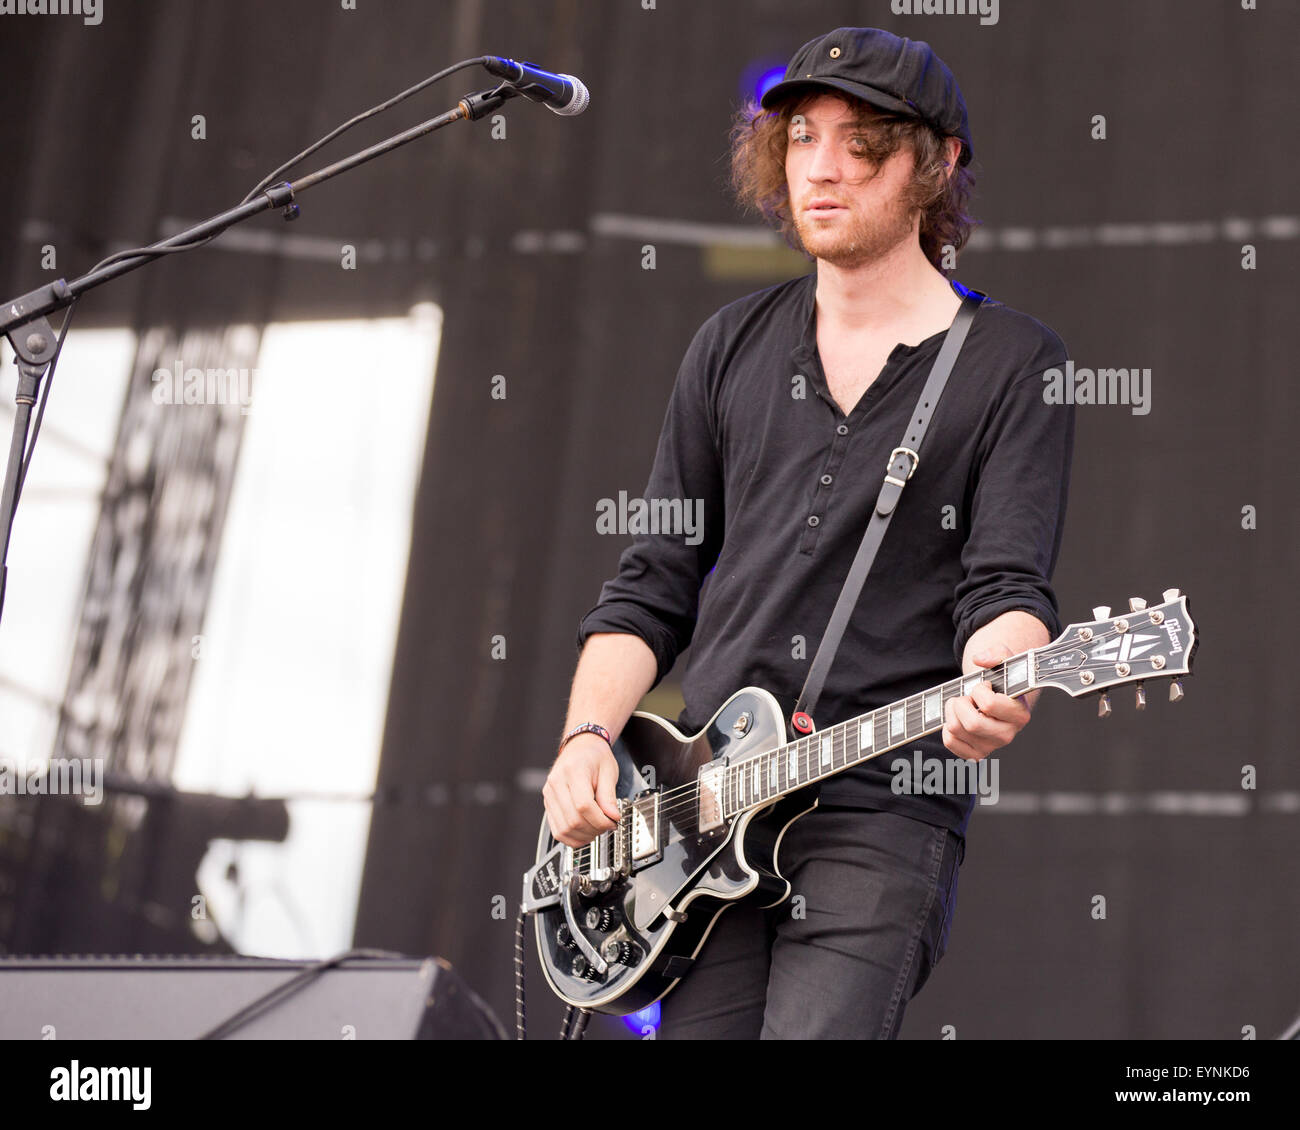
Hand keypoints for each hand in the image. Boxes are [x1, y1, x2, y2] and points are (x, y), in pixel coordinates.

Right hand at [543, 733, 620, 847]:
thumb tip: (612, 817)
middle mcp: (556, 783)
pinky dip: (571, 837)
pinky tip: (584, 833)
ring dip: (583, 836)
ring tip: (597, 829)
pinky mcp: (548, 804)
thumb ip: (609, 795)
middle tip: (607, 826)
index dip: (600, 819)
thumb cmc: (594, 756)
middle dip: (594, 829)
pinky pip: (556, 829)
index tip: (613, 821)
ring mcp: (549, 794)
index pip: (583, 805)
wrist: (580, 747)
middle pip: (573, 820)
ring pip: (563, 828)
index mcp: (573, 771)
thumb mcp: (608, 771)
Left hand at [942, 643, 1031, 761]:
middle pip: (972, 723)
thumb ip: (997, 653)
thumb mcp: (1004, 662)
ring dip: (951, 712)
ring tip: (962, 705)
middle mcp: (1008, 735)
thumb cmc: (1000, 681)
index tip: (984, 686)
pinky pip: (950, 742)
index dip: (979, 691)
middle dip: (961, 703)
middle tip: (966, 697)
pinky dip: (946, 728)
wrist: (996, 699)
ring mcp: (991, 747)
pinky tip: (957, 719)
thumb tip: (980, 659)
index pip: (989, 705)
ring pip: (956, 730)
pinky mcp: (976, 754)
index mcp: (1020, 714)